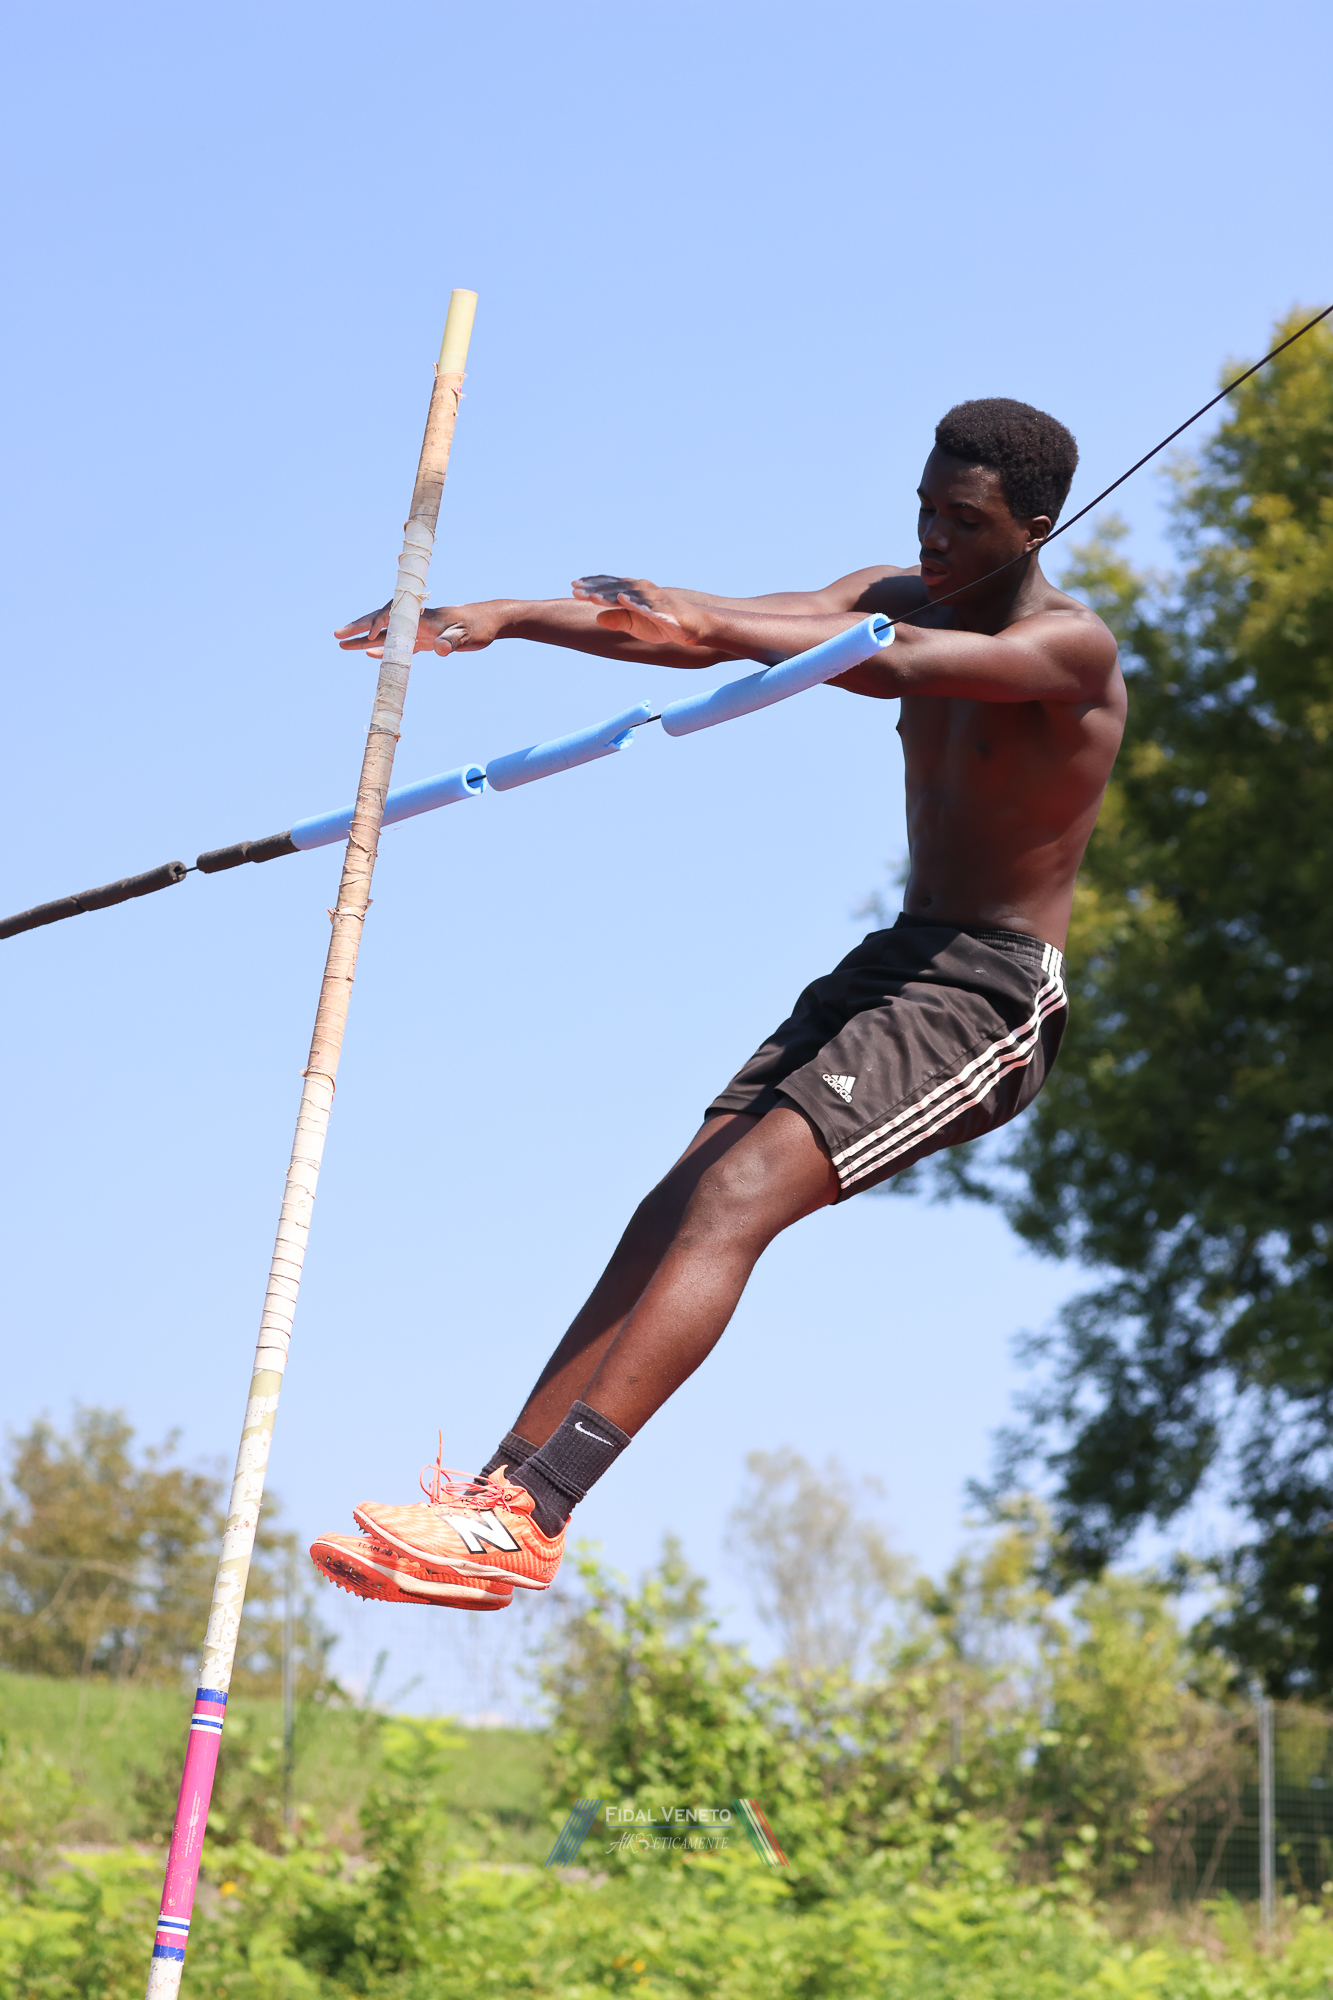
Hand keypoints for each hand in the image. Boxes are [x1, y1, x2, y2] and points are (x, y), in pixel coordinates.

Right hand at [333, 602, 503, 657]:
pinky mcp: (424, 640)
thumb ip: (453, 641)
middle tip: (336, 636)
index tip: (370, 635)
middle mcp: (416, 621)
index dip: (380, 624)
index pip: (393, 616)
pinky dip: (383, 650)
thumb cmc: (480, 627)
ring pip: (386, 634)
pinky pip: (398, 645)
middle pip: (381, 622)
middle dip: (358, 628)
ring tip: (342, 646)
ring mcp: (418, 630)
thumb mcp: (468, 636)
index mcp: (423, 616)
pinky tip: (369, 656)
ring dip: (364, 639)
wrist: (491, 621)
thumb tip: (440, 649)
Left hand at [571, 576, 715, 648]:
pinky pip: (649, 605)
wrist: (695, 628)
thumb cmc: (665, 625)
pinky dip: (636, 602)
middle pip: (616, 587)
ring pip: (630, 594)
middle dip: (595, 588)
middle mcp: (644, 591)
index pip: (611, 586)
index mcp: (636, 593)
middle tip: (575, 590)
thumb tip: (598, 617)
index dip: (593, 585)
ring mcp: (655, 598)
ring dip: (611, 594)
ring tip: (592, 596)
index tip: (574, 587)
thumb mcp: (637, 626)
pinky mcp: (666, 610)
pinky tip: (623, 600)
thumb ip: (619, 619)